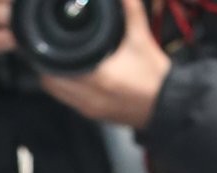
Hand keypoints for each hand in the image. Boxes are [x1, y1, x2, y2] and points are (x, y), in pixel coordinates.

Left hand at [40, 0, 169, 128]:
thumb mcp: (141, 39)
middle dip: (48, 68)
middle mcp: (87, 96)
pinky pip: (68, 102)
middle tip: (52, 53)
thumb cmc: (154, 73)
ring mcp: (88, 109)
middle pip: (50, 83)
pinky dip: (66, 91)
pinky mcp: (92, 115)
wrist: (169, 103)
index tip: (47, 45)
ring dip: (55, 80)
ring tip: (61, 64)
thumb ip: (130, 13)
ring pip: (57, 95)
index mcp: (96, 77)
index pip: (54, 69)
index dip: (47, 56)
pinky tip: (74, 79)